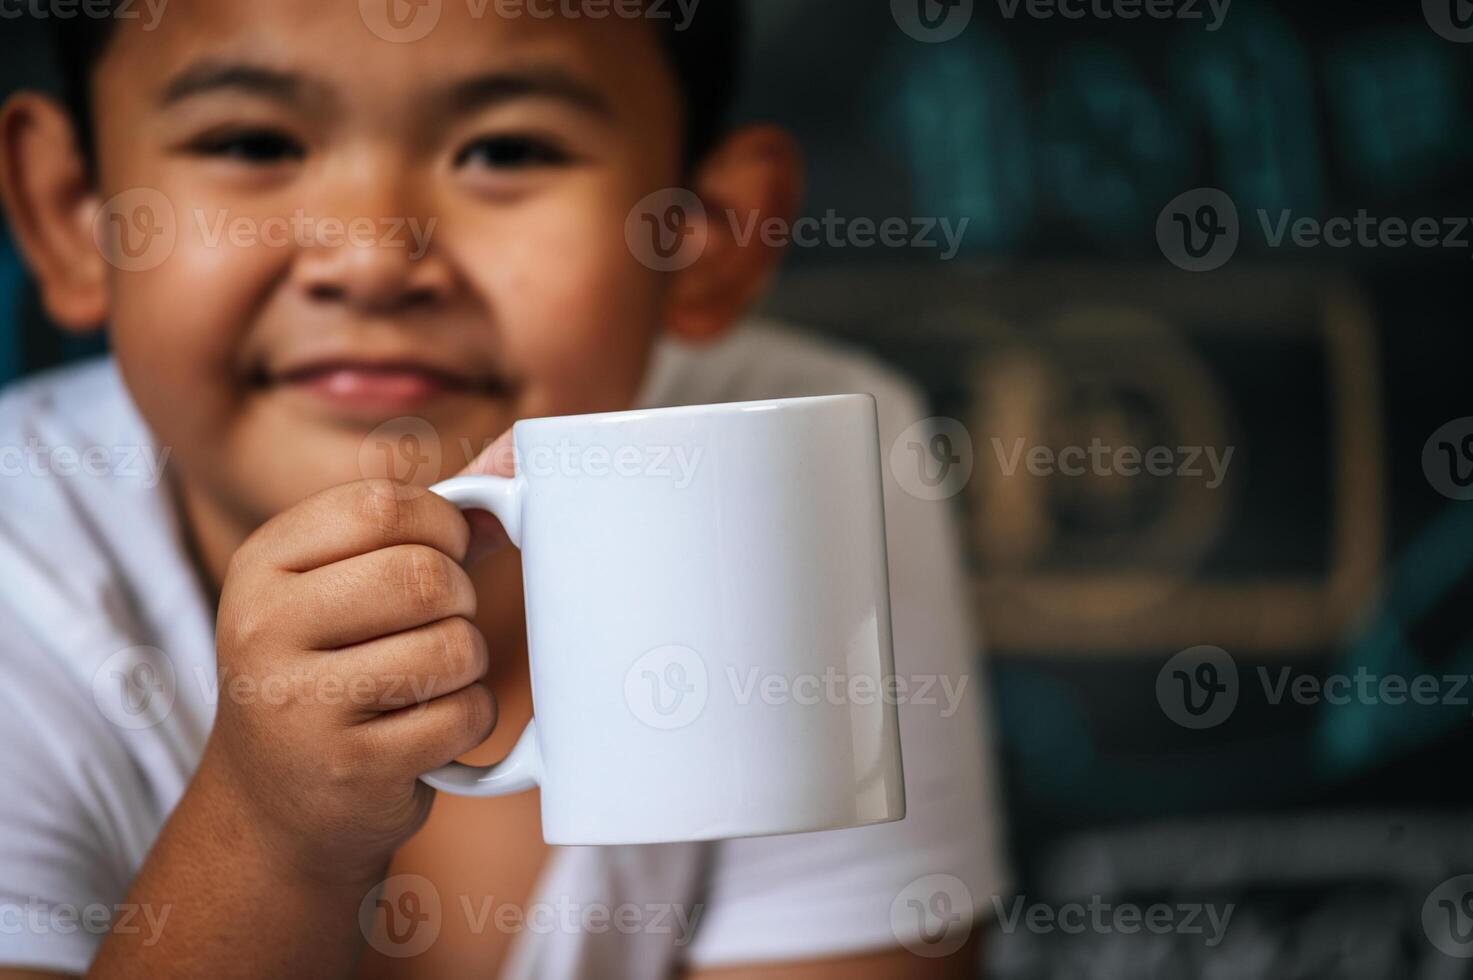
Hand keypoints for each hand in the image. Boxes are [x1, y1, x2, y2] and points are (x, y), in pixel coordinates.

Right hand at [202, 474, 500, 884]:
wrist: (271, 803)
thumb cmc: (326, 672)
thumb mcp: (335, 585)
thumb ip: (414, 525)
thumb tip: (510, 466)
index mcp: (262, 564)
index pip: (381, 505)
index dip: (441, 525)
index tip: (446, 553)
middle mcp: (266, 629)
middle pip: (424, 575)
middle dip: (460, 598)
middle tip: (442, 622)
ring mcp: (302, 704)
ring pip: (453, 646)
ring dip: (468, 662)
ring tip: (431, 679)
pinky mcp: (352, 767)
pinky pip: (463, 715)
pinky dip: (470, 718)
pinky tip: (431, 728)